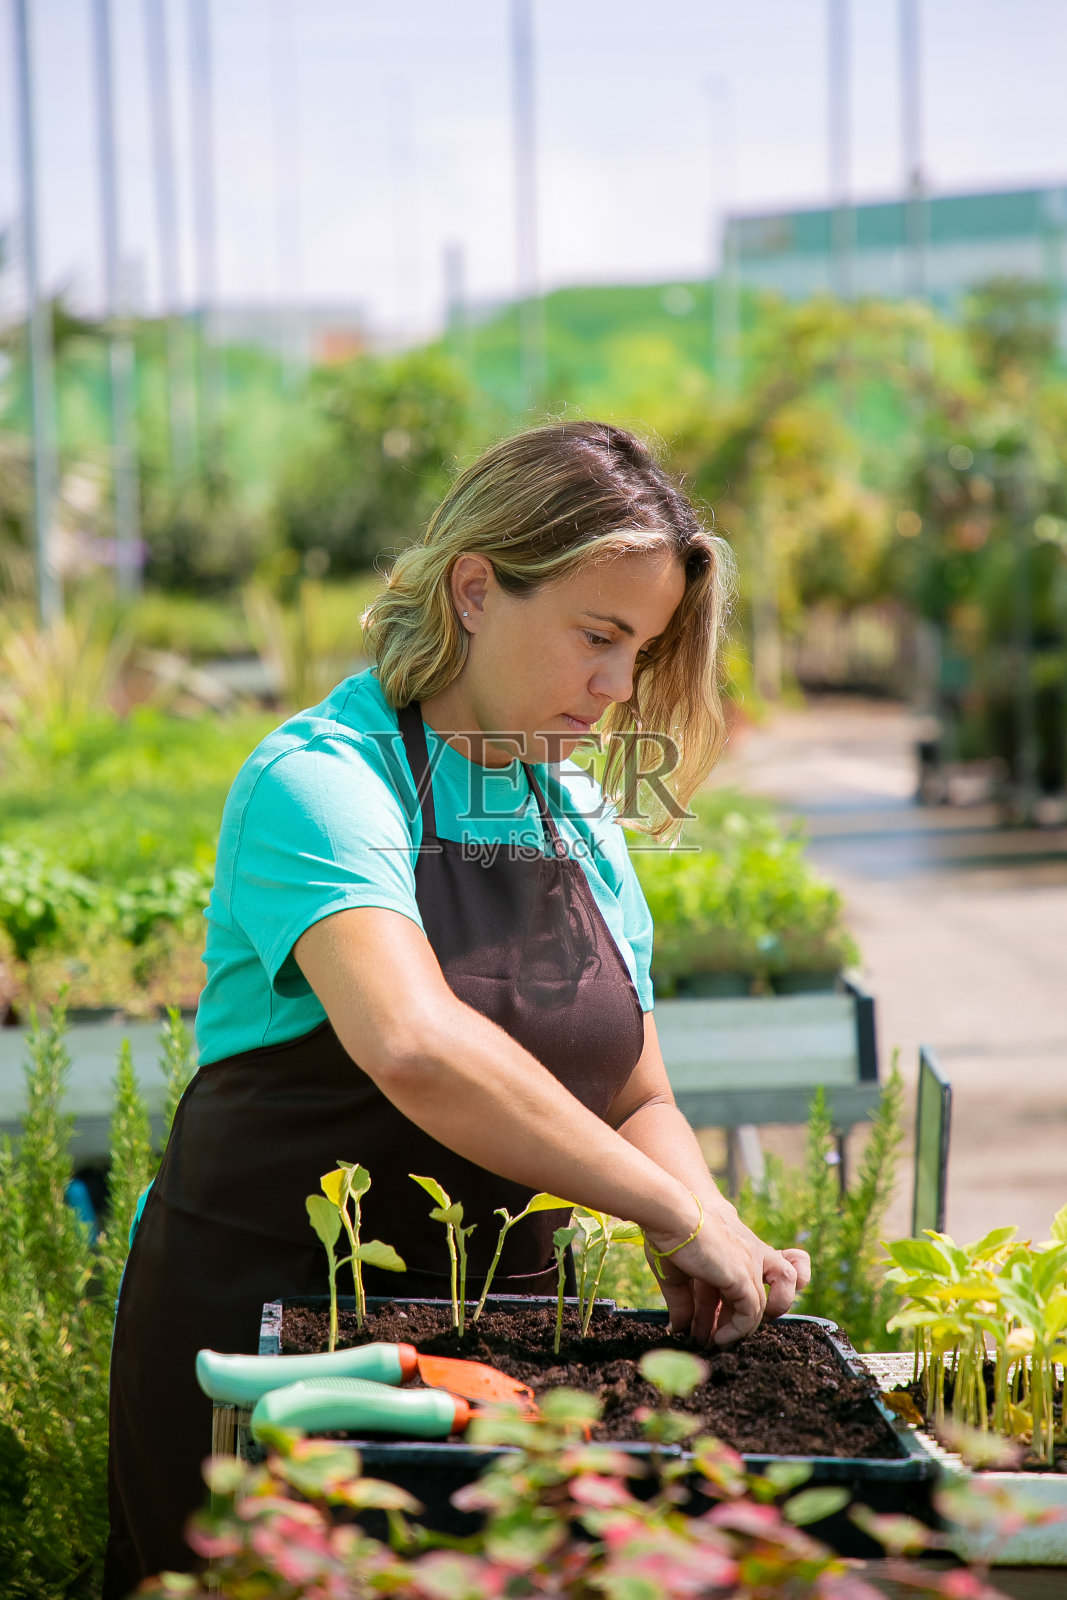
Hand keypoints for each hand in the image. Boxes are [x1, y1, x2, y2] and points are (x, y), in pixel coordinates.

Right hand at [645, 1201, 811, 1345]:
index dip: (735, 1306)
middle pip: (759, 1297)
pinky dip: (736, 1330)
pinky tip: (718, 1338)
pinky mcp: (744, 1276)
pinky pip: (750, 1313)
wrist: (671, 1216)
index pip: (748, 1282)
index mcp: (737, 1248)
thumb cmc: (669, 1235)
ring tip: (712, 1342)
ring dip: (734, 1331)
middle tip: (712, 1337)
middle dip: (735, 1322)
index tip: (714, 1323)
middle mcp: (751, 1254)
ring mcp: (751, 1264)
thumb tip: (678, 1327)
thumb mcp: (677, 1275)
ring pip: (759, 1309)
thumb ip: (683, 1302)